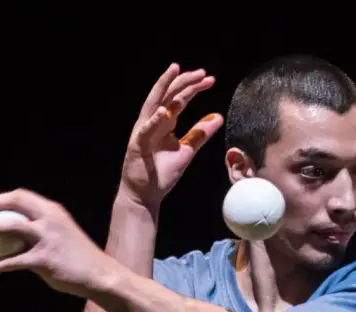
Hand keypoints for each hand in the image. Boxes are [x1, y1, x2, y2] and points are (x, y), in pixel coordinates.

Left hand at [0, 189, 117, 297]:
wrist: (98, 275)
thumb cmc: (79, 257)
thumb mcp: (63, 234)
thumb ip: (44, 229)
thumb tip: (20, 230)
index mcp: (54, 211)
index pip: (22, 196)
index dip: (1, 199)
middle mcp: (49, 220)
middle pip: (14, 202)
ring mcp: (46, 239)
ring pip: (8, 227)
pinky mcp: (43, 260)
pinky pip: (11, 261)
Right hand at [120, 63, 224, 207]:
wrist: (145, 195)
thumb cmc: (161, 172)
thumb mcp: (186, 150)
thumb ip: (200, 134)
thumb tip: (218, 116)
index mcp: (164, 122)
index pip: (179, 98)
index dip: (194, 88)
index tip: (211, 80)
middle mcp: (152, 122)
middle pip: (167, 95)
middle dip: (183, 81)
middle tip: (202, 72)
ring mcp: (143, 132)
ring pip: (154, 104)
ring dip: (165, 87)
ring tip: (176, 72)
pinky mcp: (137, 146)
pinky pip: (146, 131)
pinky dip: (154, 120)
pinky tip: (164, 111)